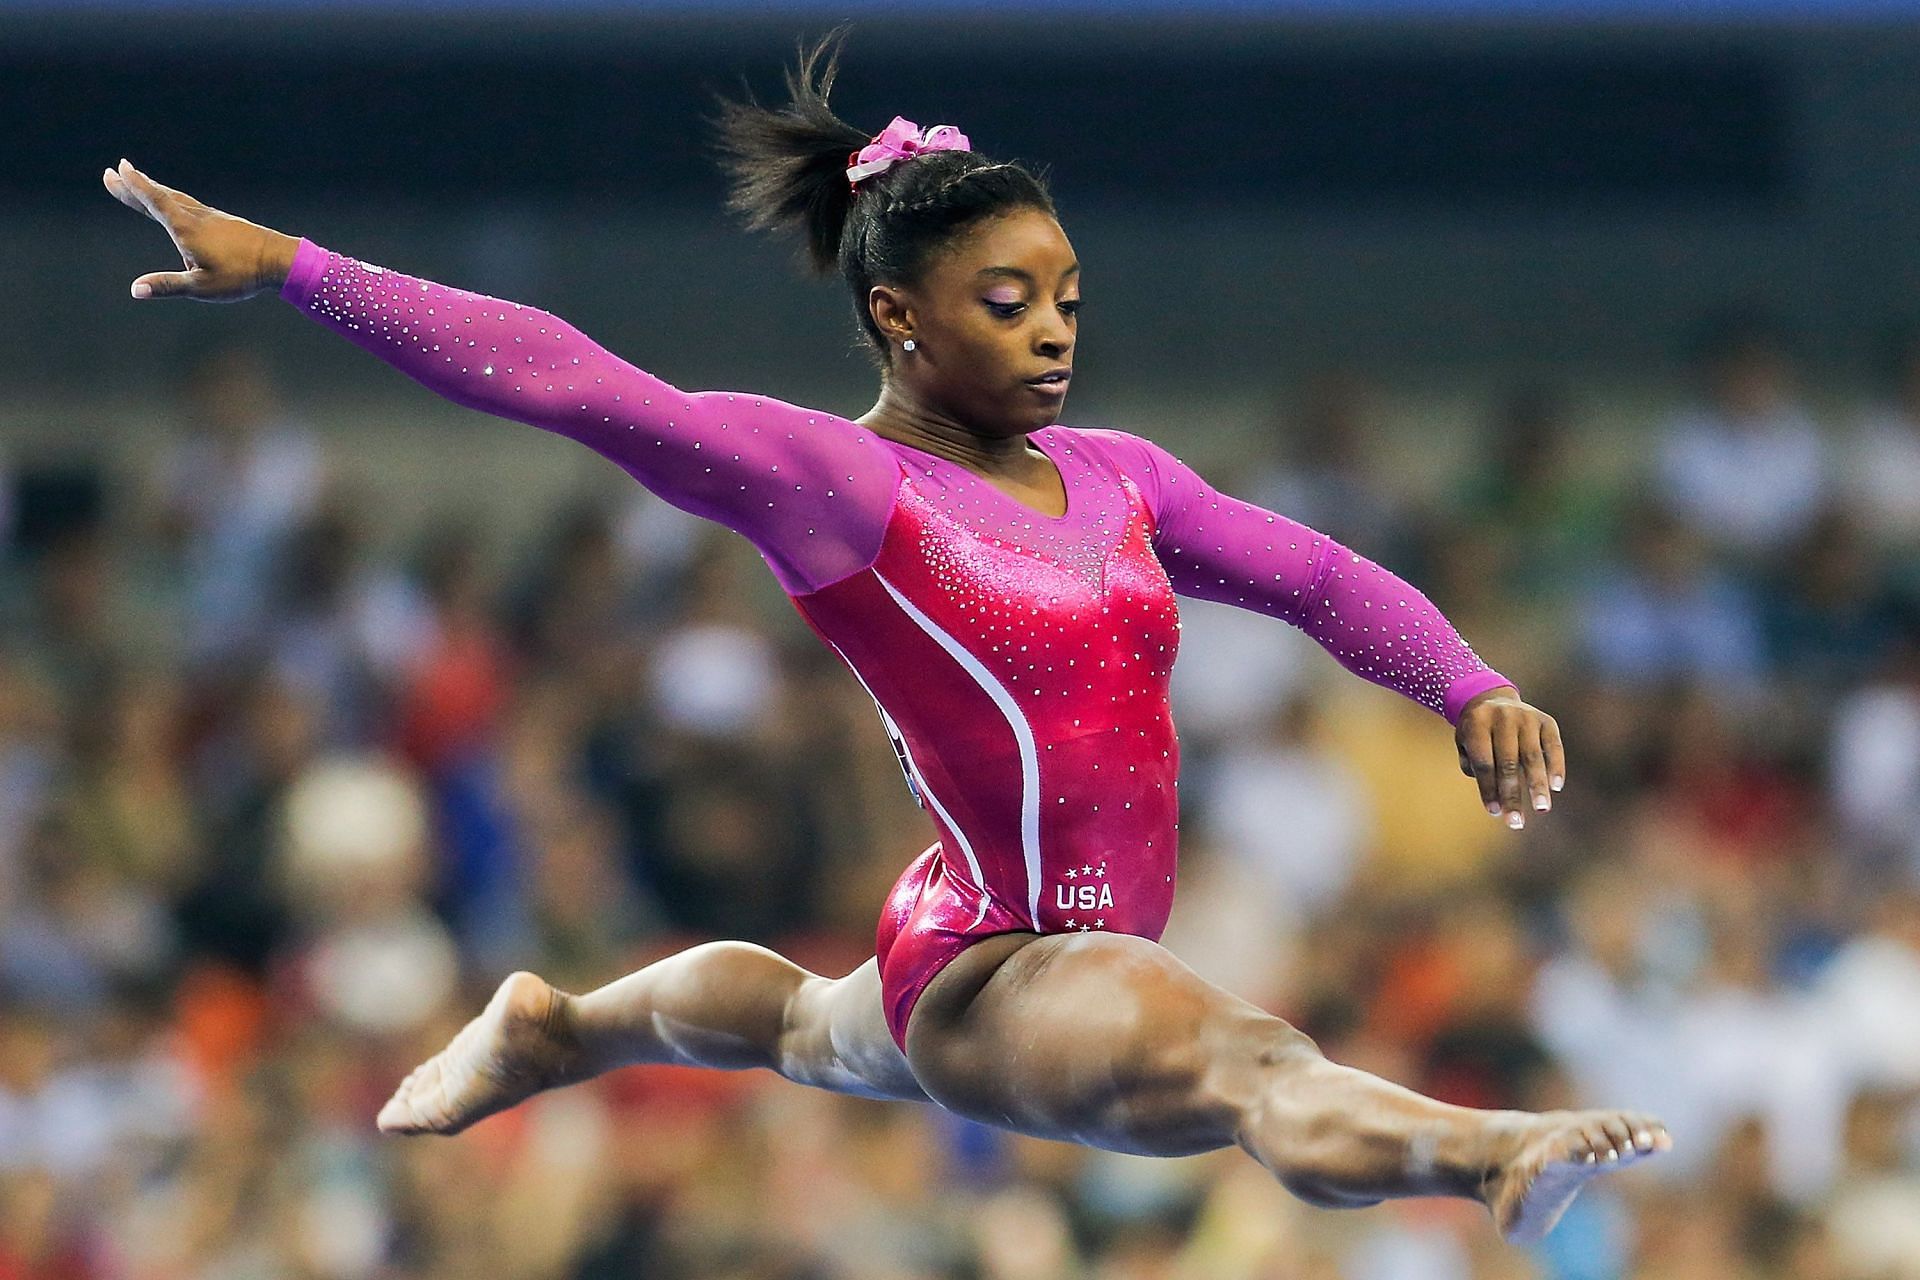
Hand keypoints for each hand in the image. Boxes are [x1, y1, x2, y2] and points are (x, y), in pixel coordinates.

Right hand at [102, 158, 298, 301]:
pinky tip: (178, 209)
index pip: (154, 202)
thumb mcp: (202, 287)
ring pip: (177, 200)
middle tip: (114, 172)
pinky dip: (175, 201)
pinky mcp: (224, 223)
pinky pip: (192, 207)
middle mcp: (197, 217)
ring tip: (140, 183)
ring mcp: (212, 218)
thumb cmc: (242, 275)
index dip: (134, 187)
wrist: (280, 260)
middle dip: (136, 186)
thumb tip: (135, 290)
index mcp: (186, 228)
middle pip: (161, 196)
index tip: (118, 170)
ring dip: (155, 191)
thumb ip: (168, 286)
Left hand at [1455, 685, 1564, 829]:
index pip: (1484, 761)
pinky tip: (1556, 787)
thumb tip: (1496, 799)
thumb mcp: (1466, 745)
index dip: (1489, 788)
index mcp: (1476, 722)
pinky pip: (1554, 746)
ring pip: (1532, 756)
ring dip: (1537, 785)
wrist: (1492, 700)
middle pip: (1508, 762)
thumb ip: (1476, 768)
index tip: (1495, 813)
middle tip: (1516, 822)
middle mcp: (1503, 717)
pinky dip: (1556, 766)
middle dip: (1512, 794)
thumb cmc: (1477, 733)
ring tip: (1541, 809)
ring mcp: (1527, 717)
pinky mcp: (1546, 721)